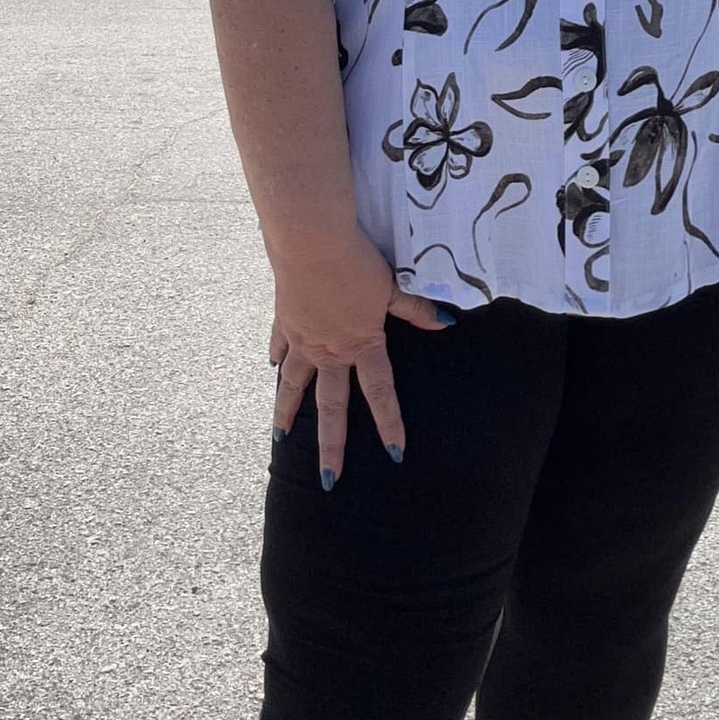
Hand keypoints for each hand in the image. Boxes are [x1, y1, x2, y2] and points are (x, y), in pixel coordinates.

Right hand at [266, 224, 453, 485]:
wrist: (311, 240)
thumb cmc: (357, 261)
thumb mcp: (391, 286)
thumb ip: (415, 309)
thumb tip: (446, 322)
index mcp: (360, 344)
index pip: (379, 392)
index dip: (389, 423)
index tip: (395, 453)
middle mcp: (328, 350)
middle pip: (330, 406)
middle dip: (330, 445)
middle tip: (328, 479)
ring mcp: (302, 336)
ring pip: (293, 384)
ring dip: (287, 412)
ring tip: (280, 438)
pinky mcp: (285, 317)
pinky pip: (280, 345)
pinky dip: (276, 358)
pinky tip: (272, 368)